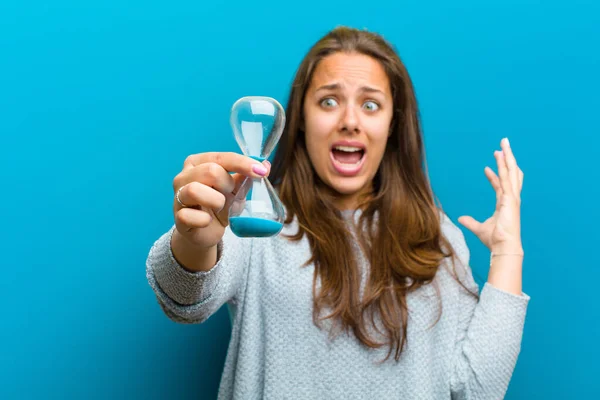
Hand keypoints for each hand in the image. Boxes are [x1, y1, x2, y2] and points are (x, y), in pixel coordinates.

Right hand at [172, 152, 269, 248]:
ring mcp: (178, 196)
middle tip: (230, 194)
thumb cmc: (219, 205)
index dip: (243, 163)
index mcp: (198, 162)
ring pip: (195, 190)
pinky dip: (204, 220)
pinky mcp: (178, 216)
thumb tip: (265, 165)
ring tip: (219, 207)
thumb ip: (246, 176)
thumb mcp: (235, 189)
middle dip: (227, 184)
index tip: (261, 172)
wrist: (205, 231)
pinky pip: (190, 216)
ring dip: (215, 201)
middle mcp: (184, 175)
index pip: (222, 157)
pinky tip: (207, 221)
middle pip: (210, 171)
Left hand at [458, 138, 523, 253]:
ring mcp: (512, 197)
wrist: (503, 247)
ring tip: (503, 144)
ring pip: (510, 172)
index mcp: (505, 204)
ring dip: (508, 157)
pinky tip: (500, 156)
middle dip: (507, 159)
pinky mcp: (511, 198)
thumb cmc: (495, 240)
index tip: (486, 168)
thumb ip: (470, 222)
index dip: (494, 176)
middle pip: (510, 174)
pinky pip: (506, 178)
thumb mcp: (479, 228)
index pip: (500, 186)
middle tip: (503, 145)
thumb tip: (461, 219)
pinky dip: (504, 166)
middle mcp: (511, 198)